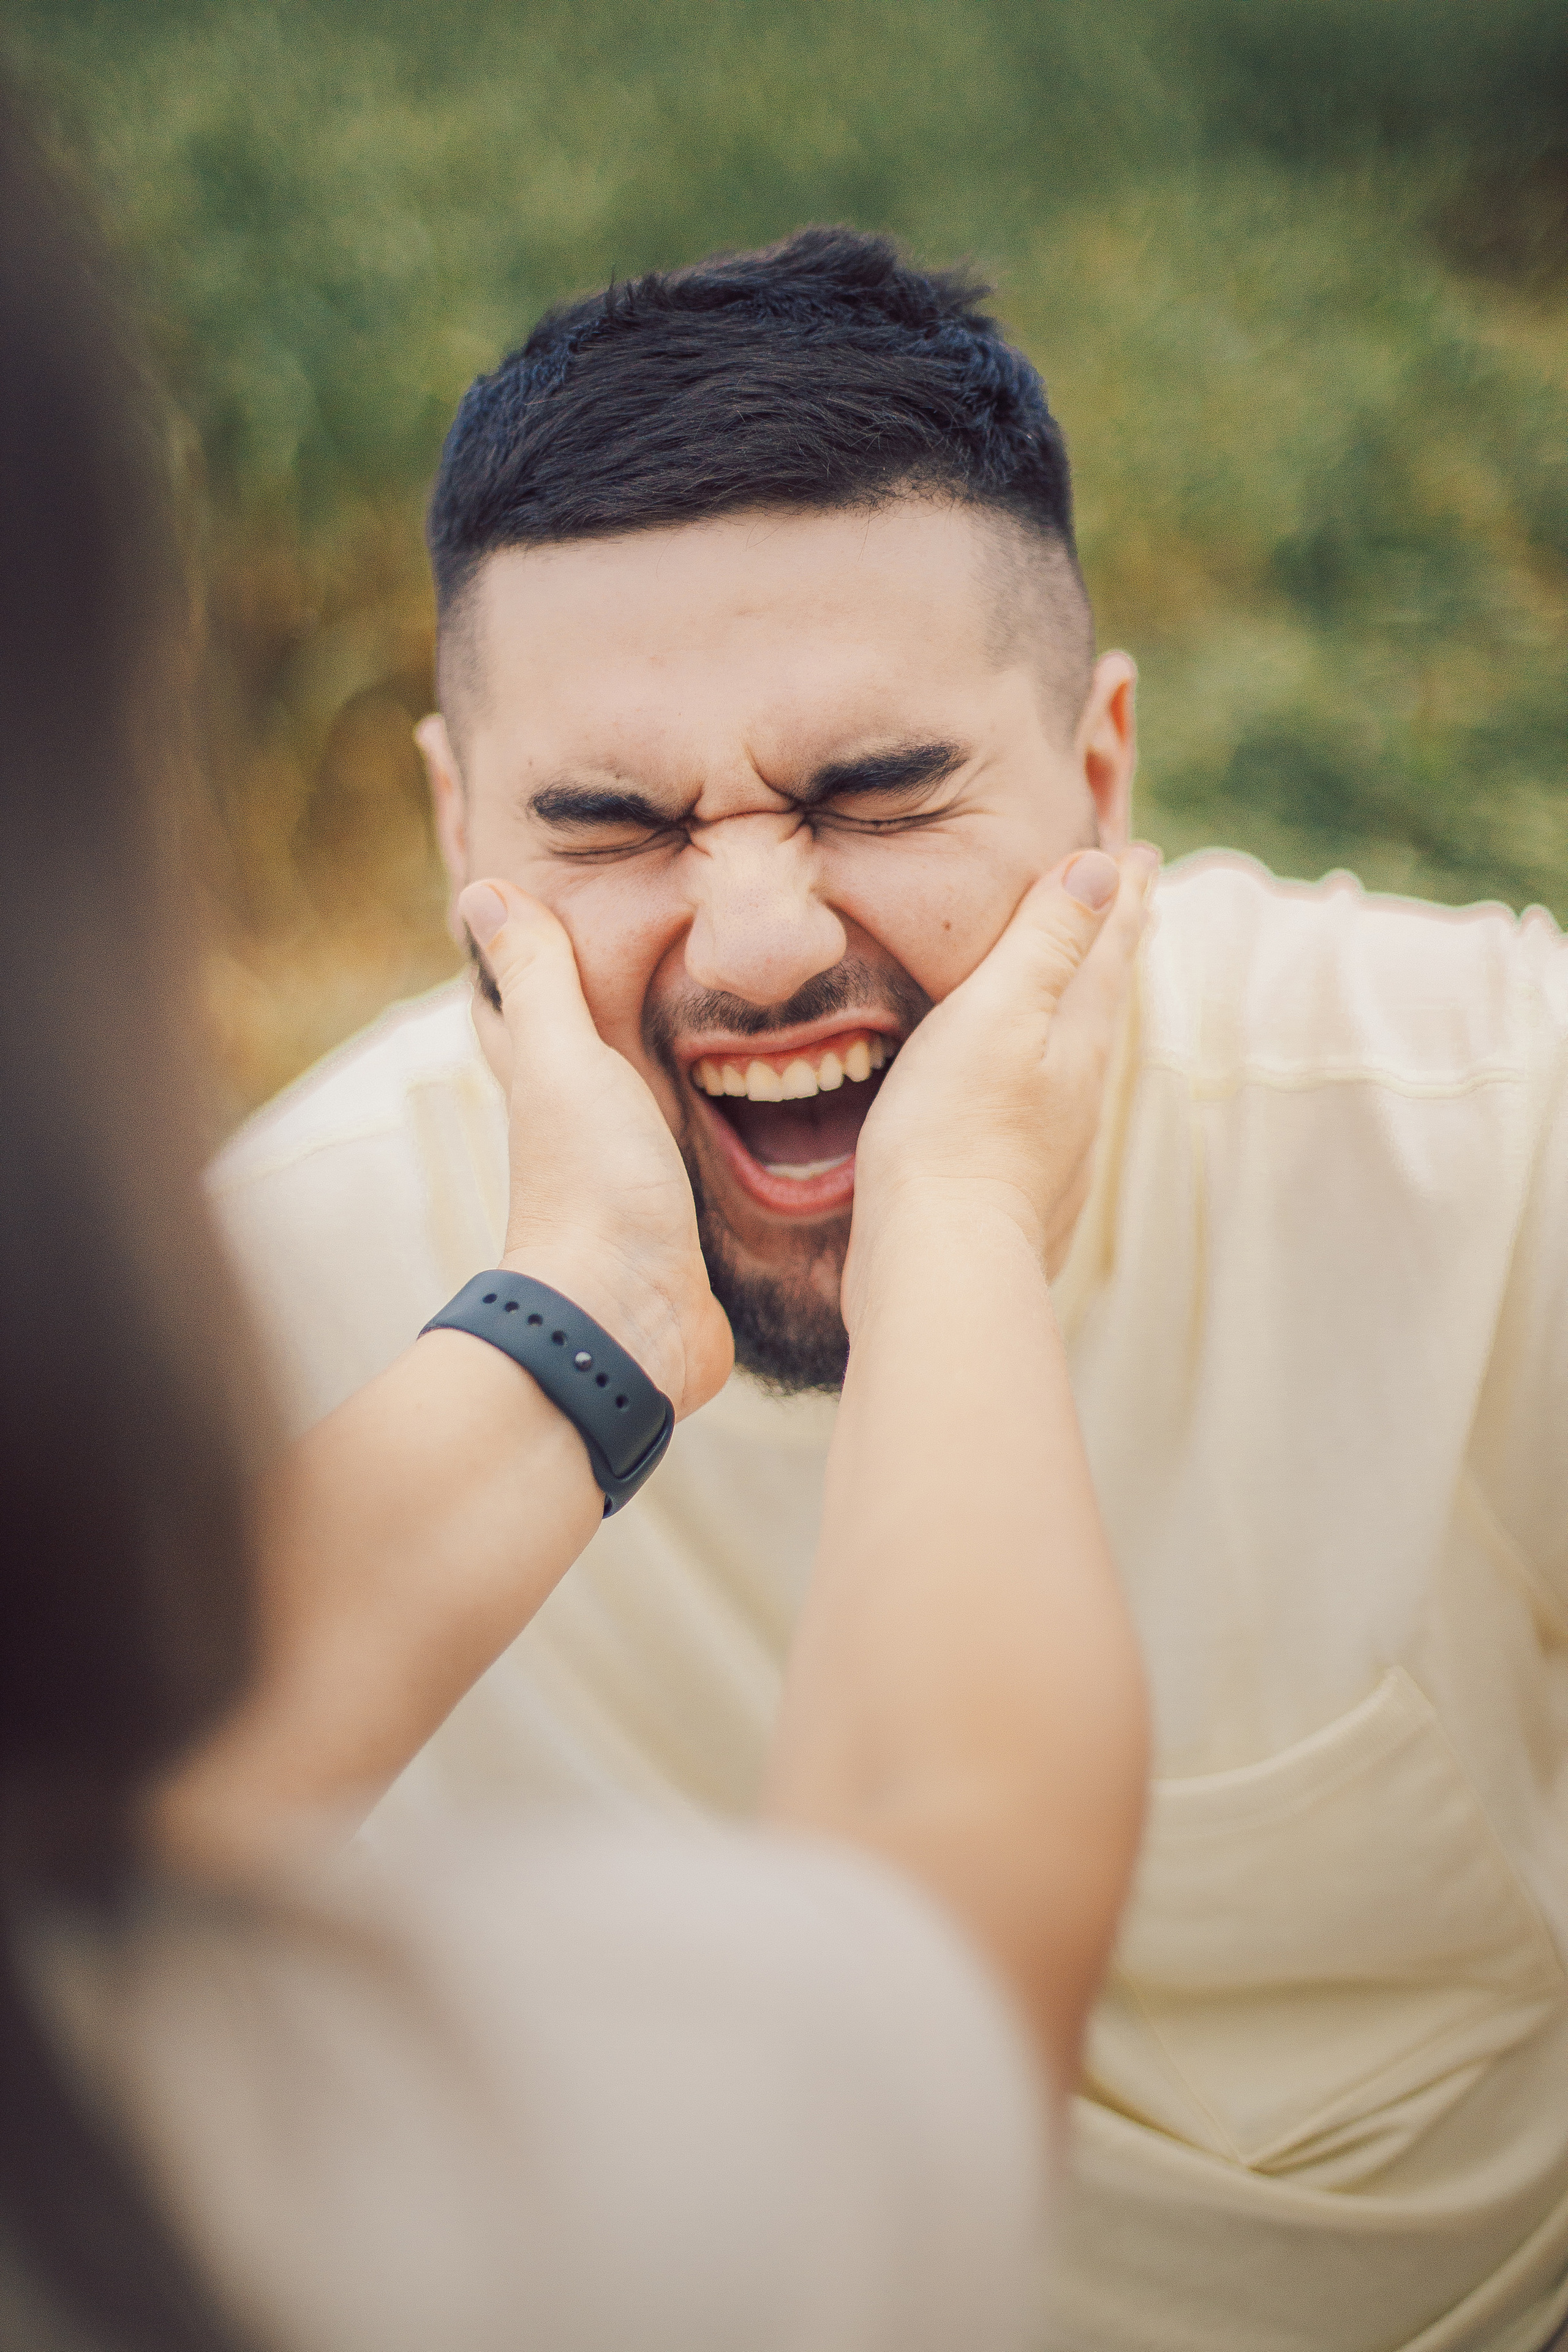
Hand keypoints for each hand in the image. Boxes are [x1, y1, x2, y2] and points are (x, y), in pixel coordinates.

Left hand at [461, 880, 733, 1416]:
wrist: (632, 1321)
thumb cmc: (591, 1187)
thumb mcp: (566, 1062)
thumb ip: (539, 980)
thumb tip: (482, 890)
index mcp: (547, 1086)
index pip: (517, 1009)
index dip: (522, 958)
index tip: (543, 905)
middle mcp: (579, 1131)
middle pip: (583, 1055)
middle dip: (607, 1006)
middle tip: (658, 945)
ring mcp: (629, 1180)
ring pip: (645, 1104)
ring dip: (677, 1067)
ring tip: (730, 1014)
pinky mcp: (680, 1222)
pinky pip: (698, 1157)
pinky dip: (721, 1128)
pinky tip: (763, 1112)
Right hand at [842, 845, 1156, 1328]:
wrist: (939, 1262)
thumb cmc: (955, 1132)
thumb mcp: (997, 1012)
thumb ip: (1048, 941)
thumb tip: (1102, 867)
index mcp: (1080, 1035)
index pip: (1110, 946)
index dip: (1121, 895)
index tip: (1138, 854)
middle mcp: (1081, 1087)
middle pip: (1106, 995)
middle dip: (1114, 942)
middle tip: (1132, 901)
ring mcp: (1056, 1141)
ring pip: (1081, 1050)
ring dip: (1087, 1002)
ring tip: (1088, 978)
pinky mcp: (1021, 1182)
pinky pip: (1048, 1100)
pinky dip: (1049, 1064)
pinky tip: (1032, 1081)